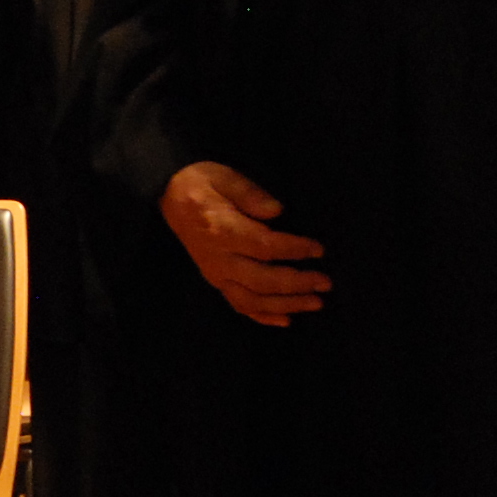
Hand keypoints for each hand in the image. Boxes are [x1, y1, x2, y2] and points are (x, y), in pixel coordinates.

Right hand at [160, 161, 328, 325]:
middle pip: (262, 280)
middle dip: (296, 284)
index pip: (263, 246)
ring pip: (253, 300)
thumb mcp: (225, 176)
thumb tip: (276, 211)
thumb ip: (249, 193)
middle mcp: (219, 259)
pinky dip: (263, 317)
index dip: (293, 250)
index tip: (318, 250)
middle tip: (325, 283)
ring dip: (286, 305)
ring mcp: (216, 274)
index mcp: (222, 231)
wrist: (171, 197)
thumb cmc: (203, 184)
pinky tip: (286, 320)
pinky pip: (239, 305)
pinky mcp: (216, 281)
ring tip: (315, 303)